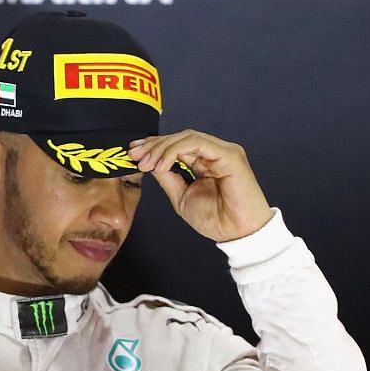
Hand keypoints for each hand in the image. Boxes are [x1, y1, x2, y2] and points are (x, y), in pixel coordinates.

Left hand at [127, 130, 272, 243]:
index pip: (176, 145)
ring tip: (147, 164)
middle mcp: (214, 153)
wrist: (236, 233)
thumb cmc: (214, 218)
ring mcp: (223, 152)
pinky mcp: (229, 155)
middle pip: (179, 138)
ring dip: (162, 148)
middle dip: (153, 145)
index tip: (132, 153)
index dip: (153, 146)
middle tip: (134, 155)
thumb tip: (149, 163)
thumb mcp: (180, 196)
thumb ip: (167, 177)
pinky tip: (162, 165)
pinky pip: (198, 143)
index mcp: (204, 161)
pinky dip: (175, 151)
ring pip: (187, 137)